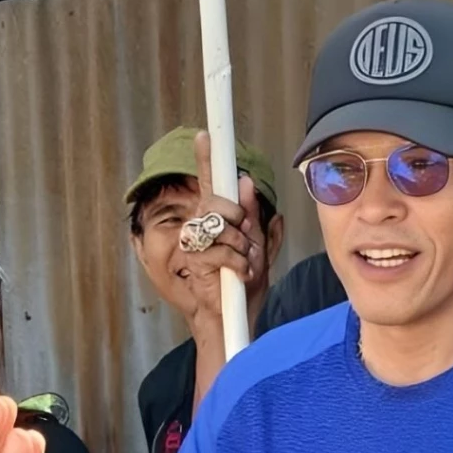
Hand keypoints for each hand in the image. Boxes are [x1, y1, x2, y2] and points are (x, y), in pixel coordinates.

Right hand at [181, 132, 266, 334]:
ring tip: (244, 263)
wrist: (236, 317)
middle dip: (237, 216)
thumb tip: (247, 183)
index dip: (206, 159)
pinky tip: (240, 274)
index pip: (210, 183)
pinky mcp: (194, 262)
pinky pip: (221, 250)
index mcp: (218, 219)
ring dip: (240, 245)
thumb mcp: (258, 245)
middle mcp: (202, 226)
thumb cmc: (245, 283)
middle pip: (217, 200)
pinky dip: (238, 263)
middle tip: (245, 239)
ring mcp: (195, 244)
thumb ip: (254, 216)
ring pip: (220, 226)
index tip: (204, 136)